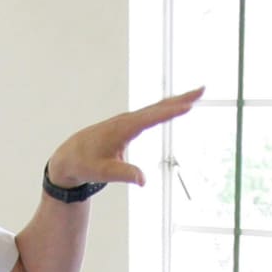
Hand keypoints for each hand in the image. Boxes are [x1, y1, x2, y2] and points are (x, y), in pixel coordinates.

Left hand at [46, 87, 204, 190]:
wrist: (69, 156)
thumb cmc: (85, 164)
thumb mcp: (103, 173)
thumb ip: (124, 174)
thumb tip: (143, 181)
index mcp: (123, 129)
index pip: (151, 118)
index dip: (170, 112)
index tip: (188, 105)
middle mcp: (127, 120)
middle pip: (158, 107)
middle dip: (181, 98)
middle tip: (202, 90)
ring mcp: (128, 120)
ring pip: (156, 107)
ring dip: (177, 100)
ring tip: (197, 94)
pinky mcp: (128, 124)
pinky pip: (151, 112)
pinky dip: (166, 107)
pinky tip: (176, 104)